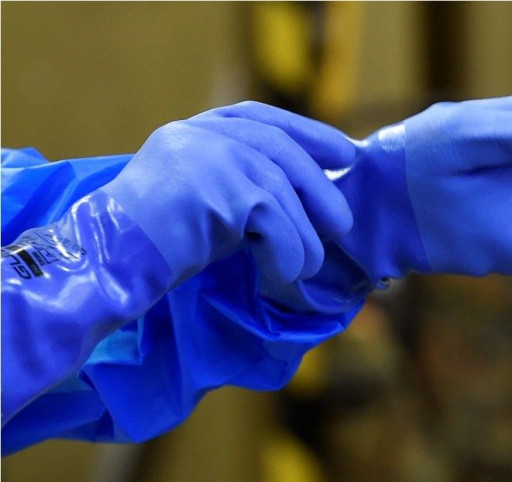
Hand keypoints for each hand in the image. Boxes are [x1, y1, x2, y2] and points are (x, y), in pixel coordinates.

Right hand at [101, 101, 354, 285]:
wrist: (107, 266)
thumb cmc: (158, 245)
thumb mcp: (209, 204)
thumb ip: (246, 189)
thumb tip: (310, 199)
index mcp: (197, 131)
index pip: (262, 118)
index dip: (309, 133)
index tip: (344, 153)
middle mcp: (200, 134)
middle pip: (278, 150)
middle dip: (319, 188)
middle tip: (342, 222)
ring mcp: (205, 157)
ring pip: (278, 191)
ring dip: (304, 236)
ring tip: (310, 266)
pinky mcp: (213, 190)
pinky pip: (271, 220)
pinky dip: (287, 252)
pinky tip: (285, 273)